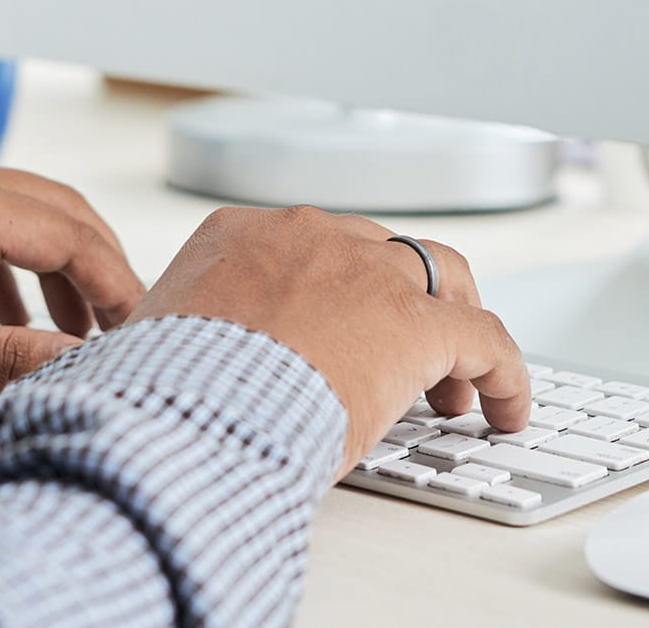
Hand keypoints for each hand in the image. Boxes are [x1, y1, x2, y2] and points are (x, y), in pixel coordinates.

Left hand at [0, 152, 145, 408]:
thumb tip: (74, 365)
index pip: (66, 231)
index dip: (114, 281)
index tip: (139, 326)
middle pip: (55, 209)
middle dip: (100, 266)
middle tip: (130, 323)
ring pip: (22, 213)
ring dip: (61, 266)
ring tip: (84, 327)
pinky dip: (15, 266)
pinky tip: (19, 313)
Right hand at [132, 206, 528, 473]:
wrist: (182, 412)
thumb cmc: (157, 393)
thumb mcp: (154, 346)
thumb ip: (172, 342)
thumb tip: (138, 376)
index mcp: (242, 236)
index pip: (313, 248)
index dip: (342, 293)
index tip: (346, 332)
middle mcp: (310, 237)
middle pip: (386, 252)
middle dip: (407, 302)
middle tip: (417, 359)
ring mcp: (368, 273)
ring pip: (445, 279)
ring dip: (459, 331)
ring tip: (464, 389)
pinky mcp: (416, 324)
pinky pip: (487, 341)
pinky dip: (507, 374)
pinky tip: (509, 409)